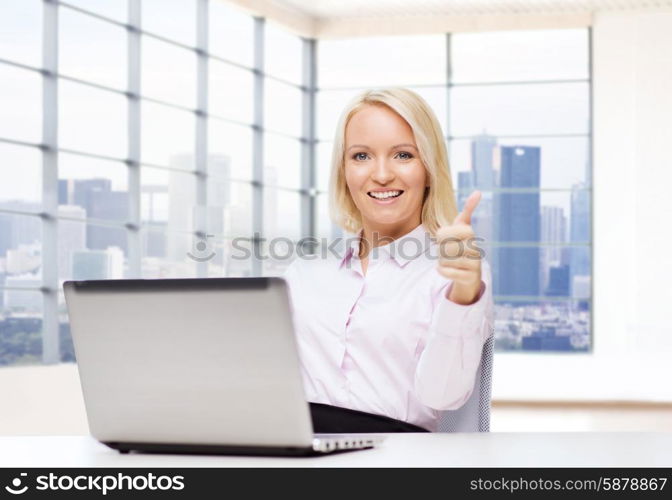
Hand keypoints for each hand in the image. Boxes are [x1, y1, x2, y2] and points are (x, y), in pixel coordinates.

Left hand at [436, 190, 482, 304]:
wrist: (470, 273)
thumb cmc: (464, 245)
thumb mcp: (463, 226)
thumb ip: (468, 210)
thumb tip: (478, 192)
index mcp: (470, 234)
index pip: (443, 233)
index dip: (440, 236)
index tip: (445, 238)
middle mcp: (475, 248)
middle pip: (444, 247)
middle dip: (440, 250)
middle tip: (446, 251)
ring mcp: (475, 264)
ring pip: (445, 260)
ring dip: (441, 261)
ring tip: (448, 260)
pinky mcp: (470, 277)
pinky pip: (447, 272)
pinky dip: (442, 270)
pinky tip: (444, 269)